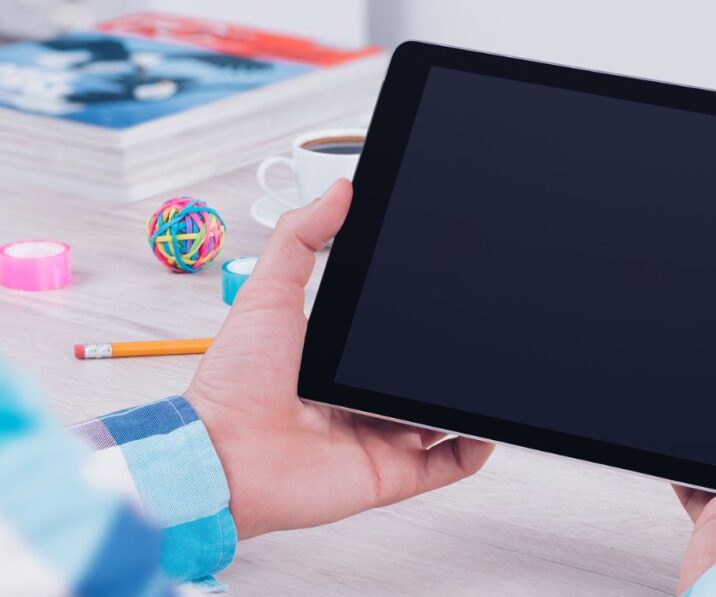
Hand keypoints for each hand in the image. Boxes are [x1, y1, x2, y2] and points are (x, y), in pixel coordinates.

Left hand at [186, 179, 493, 539]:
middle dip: (451, 355)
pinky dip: (476, 446)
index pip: (392, 335)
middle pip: (422, 375)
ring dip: (469, 398)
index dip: (422, 314)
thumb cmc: (235, 384)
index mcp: (338, 359)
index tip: (446, 286)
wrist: (223, 455)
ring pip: (444, 417)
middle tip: (477, 328)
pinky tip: (485, 423)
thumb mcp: (268, 293)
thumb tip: (339, 190)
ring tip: (489, 371)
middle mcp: (362, 398)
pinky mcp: (392, 472)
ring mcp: (381, 435)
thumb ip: (302, 238)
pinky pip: (449, 463)